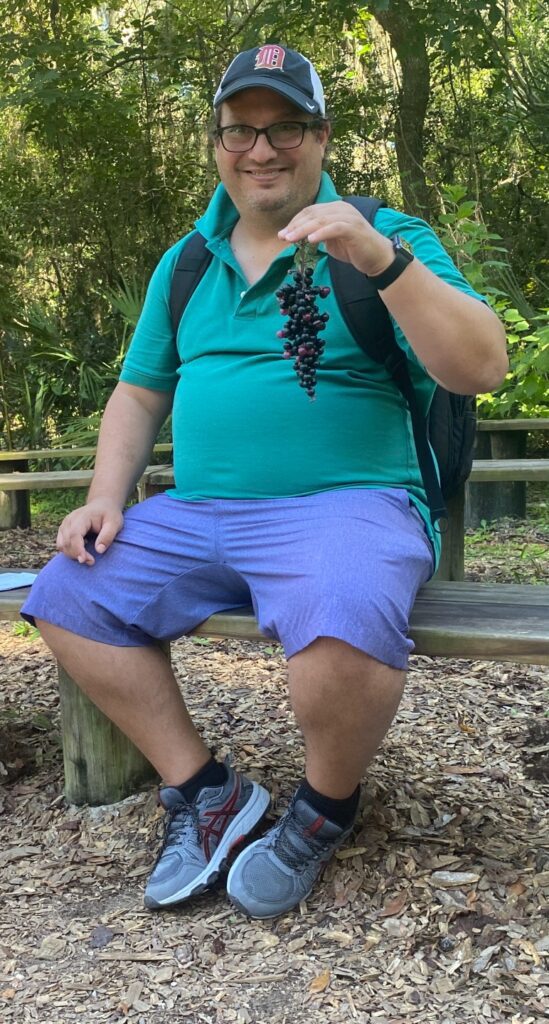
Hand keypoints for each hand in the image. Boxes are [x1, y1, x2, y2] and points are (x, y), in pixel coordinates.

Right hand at [56, 498, 123, 564]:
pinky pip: (61, 545)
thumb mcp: (114, 523)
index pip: (74, 534)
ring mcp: (64, 525)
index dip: (78, 549)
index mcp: (81, 517)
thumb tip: (99, 550)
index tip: (85, 560)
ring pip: (61, 545)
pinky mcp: (63, 531)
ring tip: (88, 558)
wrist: (102, 505)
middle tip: (91, 561)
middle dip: (77, 554)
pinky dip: (69, 552)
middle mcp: (69, 520)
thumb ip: (107, 536)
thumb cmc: (109, 514)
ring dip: (72, 555)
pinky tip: (82, 552)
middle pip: (66, 541)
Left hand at [278, 201, 393, 276]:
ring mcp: (349, 217)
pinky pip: (334, 228)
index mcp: (335, 209)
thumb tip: (299, 237)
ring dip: (303, 230)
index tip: (283, 233)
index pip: (311, 211)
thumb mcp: (331, 240)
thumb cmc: (354, 249)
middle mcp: (342, 209)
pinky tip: (310, 240)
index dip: (295, 221)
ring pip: (321, 220)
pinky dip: (321, 233)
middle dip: (295, 225)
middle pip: (313, 213)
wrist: (376, 257)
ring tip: (290, 239)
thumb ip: (318, 235)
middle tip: (282, 236)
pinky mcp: (354, 228)